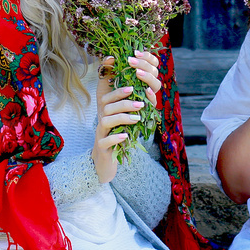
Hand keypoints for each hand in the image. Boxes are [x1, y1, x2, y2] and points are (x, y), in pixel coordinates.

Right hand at [91, 51, 161, 182]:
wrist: (107, 161)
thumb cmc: (121, 138)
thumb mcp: (129, 123)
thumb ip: (137, 109)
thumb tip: (149, 93)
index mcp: (107, 113)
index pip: (108, 97)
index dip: (118, 91)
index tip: (132, 88)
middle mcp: (102, 121)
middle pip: (107, 107)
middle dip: (124, 104)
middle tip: (141, 105)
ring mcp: (100, 134)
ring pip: (105, 121)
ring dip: (122, 118)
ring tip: (137, 118)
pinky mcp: (101, 148)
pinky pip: (105, 141)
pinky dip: (115, 137)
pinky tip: (126, 136)